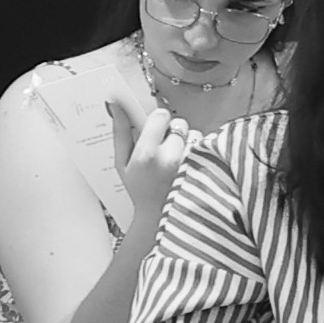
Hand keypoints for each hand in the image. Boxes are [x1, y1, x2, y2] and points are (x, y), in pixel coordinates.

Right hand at [107, 91, 205, 235]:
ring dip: (188, 143)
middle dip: (173, 133)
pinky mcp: (207, 170)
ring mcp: (191, 165)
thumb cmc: (139, 190)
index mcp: (147, 155)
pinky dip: (200, 153)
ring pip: (195, 135)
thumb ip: (120, 131)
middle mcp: (171, 158)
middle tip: (164, 150)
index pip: (161, 116)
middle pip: (180, 123)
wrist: (160, 218)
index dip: (158, 120)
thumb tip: (116, 104)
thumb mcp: (122, 162)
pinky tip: (189, 167)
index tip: (155, 129)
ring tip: (177, 162)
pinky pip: (206, 148)